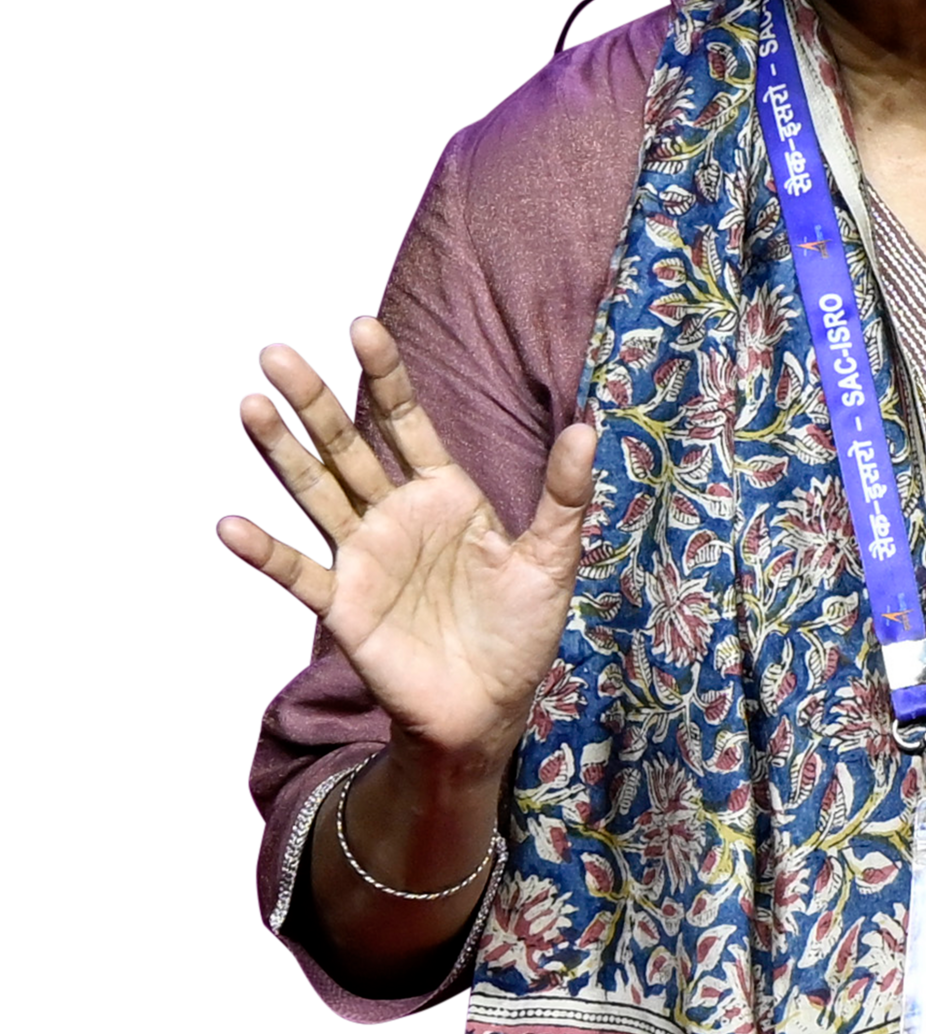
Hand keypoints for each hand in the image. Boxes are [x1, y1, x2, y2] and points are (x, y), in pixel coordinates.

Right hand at [217, 316, 596, 785]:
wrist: (491, 708)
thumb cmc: (521, 631)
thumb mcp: (552, 558)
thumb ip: (563, 494)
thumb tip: (585, 426)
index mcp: (444, 493)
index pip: (407, 421)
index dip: (386, 376)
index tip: (360, 325)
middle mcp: (395, 515)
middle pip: (348, 446)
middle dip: (314, 401)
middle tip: (276, 353)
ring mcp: (364, 557)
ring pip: (316, 492)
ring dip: (282, 451)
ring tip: (250, 405)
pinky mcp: (346, 605)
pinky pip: (301, 574)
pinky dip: (267, 554)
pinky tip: (232, 528)